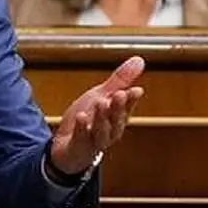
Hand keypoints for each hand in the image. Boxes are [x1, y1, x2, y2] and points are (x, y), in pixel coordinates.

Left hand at [50, 56, 144, 172]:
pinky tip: (81, 117)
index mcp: (117, 117)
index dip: (131, 100)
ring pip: (101, 131)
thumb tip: (139, 60)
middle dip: (118, 107)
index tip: (136, 90)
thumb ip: (120, 80)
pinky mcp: (78, 147)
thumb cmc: (88, 121)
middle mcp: (109, 131)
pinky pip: (82, 138)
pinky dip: (82, 128)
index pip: (127, 108)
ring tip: (101, 102)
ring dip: (102, 117)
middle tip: (119, 94)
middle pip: (116, 120)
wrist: (68, 147)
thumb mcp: (103, 96)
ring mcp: (94, 141)